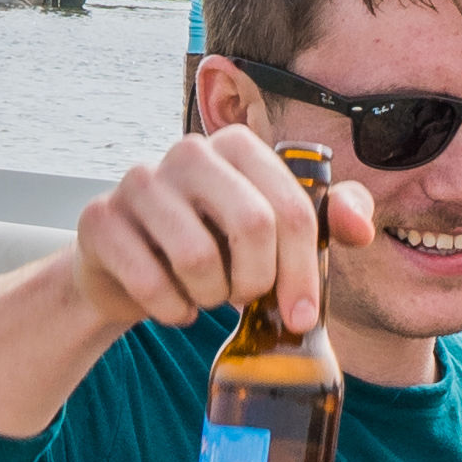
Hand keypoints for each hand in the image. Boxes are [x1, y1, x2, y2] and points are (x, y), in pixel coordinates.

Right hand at [73, 121, 367, 341]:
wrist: (130, 265)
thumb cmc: (215, 244)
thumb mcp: (274, 231)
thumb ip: (325, 220)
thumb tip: (361, 229)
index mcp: (237, 145)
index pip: (292, 210)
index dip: (303, 271)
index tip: (300, 316)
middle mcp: (188, 151)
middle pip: (252, 226)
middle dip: (256, 282)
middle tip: (245, 298)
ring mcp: (139, 180)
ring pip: (198, 258)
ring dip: (211, 297)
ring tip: (208, 295)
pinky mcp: (100, 218)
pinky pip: (151, 282)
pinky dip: (172, 310)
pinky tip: (176, 305)